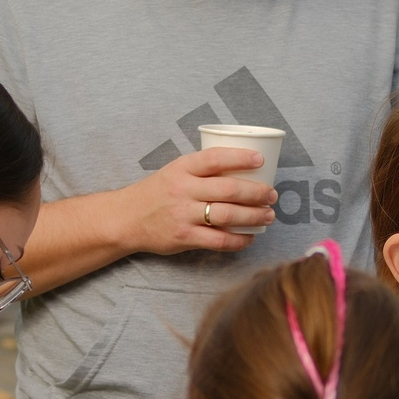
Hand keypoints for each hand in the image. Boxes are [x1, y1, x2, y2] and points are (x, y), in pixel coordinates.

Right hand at [122, 148, 275, 255]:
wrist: (127, 218)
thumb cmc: (157, 192)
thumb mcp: (174, 171)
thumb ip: (202, 169)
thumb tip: (242, 169)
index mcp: (182, 168)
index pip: (215, 158)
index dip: (241, 157)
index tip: (261, 160)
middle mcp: (183, 189)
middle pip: (229, 189)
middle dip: (257, 193)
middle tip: (271, 195)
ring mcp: (184, 214)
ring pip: (228, 215)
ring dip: (254, 216)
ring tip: (268, 215)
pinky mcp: (184, 237)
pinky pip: (219, 240)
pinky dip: (239, 240)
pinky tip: (250, 237)